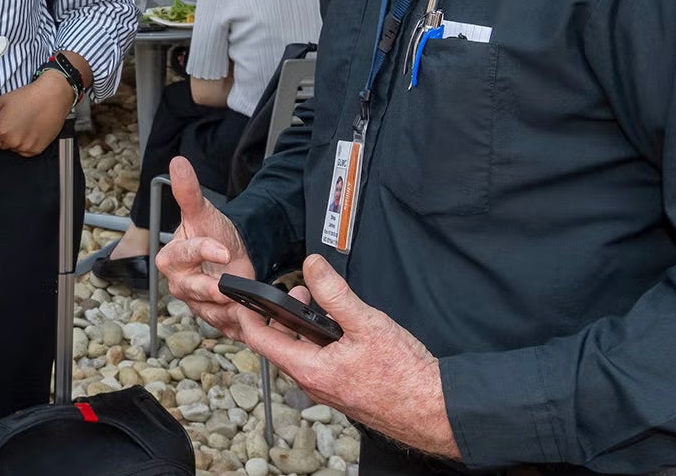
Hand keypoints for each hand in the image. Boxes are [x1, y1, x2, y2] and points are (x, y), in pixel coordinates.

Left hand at [0, 73, 73, 155]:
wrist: (52, 96)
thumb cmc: (28, 96)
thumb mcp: (1, 101)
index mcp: (1, 131)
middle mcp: (13, 142)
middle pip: (2, 146)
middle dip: (4, 136)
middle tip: (13, 121)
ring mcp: (26, 147)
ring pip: (15, 148)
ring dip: (16, 140)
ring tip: (24, 124)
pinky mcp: (38, 149)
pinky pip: (27, 150)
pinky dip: (28, 143)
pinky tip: (32, 129)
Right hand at [153, 156, 258, 335]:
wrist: (230, 254)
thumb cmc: (213, 233)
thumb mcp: (204, 213)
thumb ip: (188, 191)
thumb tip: (178, 163)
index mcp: (171, 259)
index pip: (182, 256)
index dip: (202, 252)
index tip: (221, 248)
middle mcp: (181, 285)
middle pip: (194, 290)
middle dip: (213, 289)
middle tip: (229, 287)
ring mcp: (198, 305)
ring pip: (212, 312)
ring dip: (232, 310)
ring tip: (250, 303)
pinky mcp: (217, 319)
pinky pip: (230, 327)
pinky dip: (246, 325)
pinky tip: (259, 318)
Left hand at [243, 255, 456, 457]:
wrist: (432, 409)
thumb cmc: (403, 375)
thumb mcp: (367, 324)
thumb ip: (336, 293)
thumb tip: (313, 265)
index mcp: (310, 369)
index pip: (261, 340)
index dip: (248, 315)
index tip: (243, 296)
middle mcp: (313, 384)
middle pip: (280, 346)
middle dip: (282, 315)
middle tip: (301, 291)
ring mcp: (327, 390)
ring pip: (301, 354)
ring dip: (303, 328)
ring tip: (321, 304)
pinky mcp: (342, 391)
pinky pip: (318, 364)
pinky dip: (319, 342)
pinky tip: (340, 330)